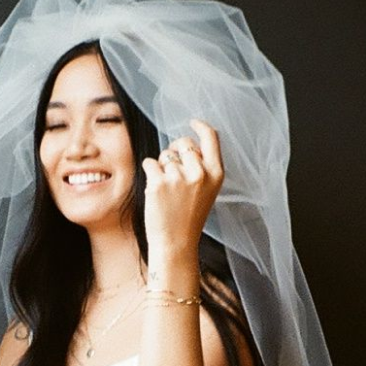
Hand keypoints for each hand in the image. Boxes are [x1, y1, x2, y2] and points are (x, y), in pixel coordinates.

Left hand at [142, 119, 223, 253]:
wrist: (176, 243)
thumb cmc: (189, 217)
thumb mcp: (207, 191)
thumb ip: (202, 167)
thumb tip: (186, 144)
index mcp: (215, 174)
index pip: (211, 138)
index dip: (201, 126)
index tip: (192, 122)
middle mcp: (199, 173)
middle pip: (183, 143)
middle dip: (175, 150)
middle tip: (173, 170)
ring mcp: (178, 177)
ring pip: (165, 155)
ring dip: (162, 168)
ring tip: (168, 191)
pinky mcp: (158, 182)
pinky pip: (149, 163)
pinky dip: (149, 173)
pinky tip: (156, 190)